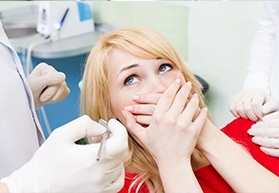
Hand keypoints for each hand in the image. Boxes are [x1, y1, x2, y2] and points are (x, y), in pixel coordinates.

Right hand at [0, 116, 127, 192]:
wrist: (35, 187)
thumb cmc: (46, 163)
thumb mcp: (61, 134)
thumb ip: (84, 124)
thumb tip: (101, 128)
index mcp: (92, 159)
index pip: (121, 144)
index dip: (119, 130)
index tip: (111, 124)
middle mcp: (100, 175)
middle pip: (121, 153)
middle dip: (113, 139)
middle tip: (98, 136)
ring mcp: (101, 188)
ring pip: (120, 166)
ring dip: (113, 154)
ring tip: (97, 150)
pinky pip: (117, 181)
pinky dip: (115, 170)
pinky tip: (102, 165)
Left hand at [27, 63, 69, 108]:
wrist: (27, 102)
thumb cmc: (27, 93)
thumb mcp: (36, 85)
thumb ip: (49, 79)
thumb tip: (63, 76)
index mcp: (45, 68)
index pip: (58, 79)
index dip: (51, 90)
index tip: (41, 94)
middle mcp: (52, 72)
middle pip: (62, 85)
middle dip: (52, 95)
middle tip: (42, 97)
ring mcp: (57, 80)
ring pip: (65, 90)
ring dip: (54, 98)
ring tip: (44, 97)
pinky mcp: (61, 87)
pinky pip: (66, 93)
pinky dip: (57, 99)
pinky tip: (49, 98)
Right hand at [123, 80, 206, 164]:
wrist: (172, 163)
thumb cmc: (157, 149)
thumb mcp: (142, 135)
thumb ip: (131, 122)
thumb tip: (123, 111)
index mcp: (158, 118)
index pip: (166, 96)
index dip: (172, 87)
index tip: (176, 81)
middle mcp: (170, 119)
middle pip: (179, 97)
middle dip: (185, 88)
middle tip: (187, 84)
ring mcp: (183, 124)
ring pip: (191, 105)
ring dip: (194, 98)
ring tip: (195, 95)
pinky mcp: (193, 131)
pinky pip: (200, 117)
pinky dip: (202, 111)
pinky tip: (203, 108)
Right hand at [229, 88, 276, 120]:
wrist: (258, 97)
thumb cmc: (264, 102)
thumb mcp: (271, 105)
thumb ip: (269, 109)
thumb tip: (262, 112)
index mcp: (258, 92)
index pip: (255, 104)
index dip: (257, 113)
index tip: (260, 117)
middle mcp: (247, 92)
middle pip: (246, 107)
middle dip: (251, 116)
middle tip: (255, 118)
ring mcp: (239, 95)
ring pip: (238, 109)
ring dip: (244, 116)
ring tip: (249, 117)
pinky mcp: (233, 99)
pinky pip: (231, 108)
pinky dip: (236, 114)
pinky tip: (242, 115)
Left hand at [248, 111, 278, 156]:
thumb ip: (276, 117)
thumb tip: (264, 119)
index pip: (271, 124)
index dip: (260, 125)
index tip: (253, 126)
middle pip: (270, 132)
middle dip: (258, 132)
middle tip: (250, 132)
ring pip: (273, 142)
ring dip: (261, 141)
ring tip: (254, 140)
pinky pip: (278, 152)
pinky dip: (270, 151)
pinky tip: (262, 149)